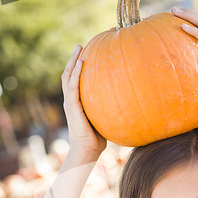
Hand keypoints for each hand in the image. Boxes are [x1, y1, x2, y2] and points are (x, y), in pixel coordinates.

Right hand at [61, 45, 106, 160]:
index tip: (86, 55)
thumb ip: (111, 111)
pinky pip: (73, 86)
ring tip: (79, 48)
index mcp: (76, 104)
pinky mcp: (72, 107)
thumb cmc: (97, 141)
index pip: (75, 82)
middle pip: (68, 75)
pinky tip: (82, 62)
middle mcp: (71, 101)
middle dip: (74, 59)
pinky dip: (76, 73)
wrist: (87, 152)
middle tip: (80, 45)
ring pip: (68, 77)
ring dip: (73, 61)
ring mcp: (70, 103)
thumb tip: (129, 104)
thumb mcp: (105, 121)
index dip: (78, 68)